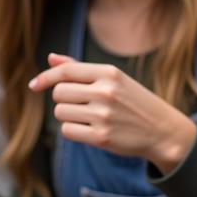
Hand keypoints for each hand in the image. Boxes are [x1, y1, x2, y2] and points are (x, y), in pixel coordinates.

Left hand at [28, 54, 196, 173]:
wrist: (163, 131)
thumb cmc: (134, 102)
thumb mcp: (114, 79)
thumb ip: (80, 69)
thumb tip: (51, 59)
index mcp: (109, 73)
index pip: (65, 71)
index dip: (45, 77)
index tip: (34, 85)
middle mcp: (105, 92)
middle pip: (59, 93)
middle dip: (63, 100)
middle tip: (81, 105)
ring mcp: (104, 115)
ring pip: (61, 113)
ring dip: (68, 116)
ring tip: (89, 118)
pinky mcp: (102, 137)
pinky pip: (68, 131)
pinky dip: (73, 131)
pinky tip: (89, 131)